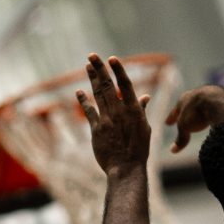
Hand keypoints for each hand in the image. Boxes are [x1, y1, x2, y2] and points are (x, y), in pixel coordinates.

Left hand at [76, 54, 151, 174]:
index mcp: (133, 110)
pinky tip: (79, 92)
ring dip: (92, 79)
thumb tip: (144, 96)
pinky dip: (84, 100)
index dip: (118, 70)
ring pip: (98, 95)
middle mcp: (119, 112)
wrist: (126, 168)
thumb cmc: (138, 149)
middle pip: (108, 85)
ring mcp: (107, 120)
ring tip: (87, 66)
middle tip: (92, 56)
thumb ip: (141, 110)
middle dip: (100, 69)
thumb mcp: (144, 128)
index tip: (112, 58)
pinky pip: (89, 111)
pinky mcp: (96, 129)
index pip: (125, 85)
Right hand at [164, 85, 223, 152]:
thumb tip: (173, 151)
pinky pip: (221, 105)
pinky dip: (218, 111)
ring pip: (208, 102)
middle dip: (187, 111)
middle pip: (192, 103)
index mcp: (186, 98)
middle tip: (185, 118)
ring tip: (203, 118)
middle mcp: (200, 92)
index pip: (176, 108)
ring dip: (204, 110)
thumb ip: (180, 138)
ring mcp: (215, 93)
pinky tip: (219, 117)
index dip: (172, 117)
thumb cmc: (197, 113)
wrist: (219, 104)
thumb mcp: (185, 128)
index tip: (167, 124)